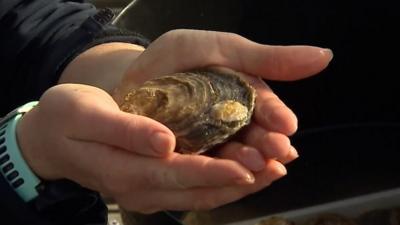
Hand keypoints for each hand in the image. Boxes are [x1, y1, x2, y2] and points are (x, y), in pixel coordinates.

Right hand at [16, 84, 263, 212]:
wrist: (49, 139)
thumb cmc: (65, 119)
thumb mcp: (87, 116)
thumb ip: (126, 131)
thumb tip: (165, 142)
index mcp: (125, 171)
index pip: (177, 175)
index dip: (214, 172)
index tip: (247, 167)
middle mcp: (140, 189)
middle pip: (196, 191)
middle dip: (238, 181)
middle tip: (275, 168)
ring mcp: (146, 192)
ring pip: (199, 195)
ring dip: (236, 185)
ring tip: (270, 171)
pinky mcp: (152, 186)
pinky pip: (192, 189)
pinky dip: (220, 181)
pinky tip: (242, 169)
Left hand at [113, 29, 332, 192]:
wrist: (131, 77)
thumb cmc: (177, 59)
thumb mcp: (221, 49)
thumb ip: (267, 58)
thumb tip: (324, 56)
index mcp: (243, 94)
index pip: (265, 107)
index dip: (276, 116)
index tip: (287, 126)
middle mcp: (232, 121)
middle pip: (254, 137)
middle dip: (266, 145)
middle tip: (277, 151)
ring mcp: (212, 141)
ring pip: (233, 156)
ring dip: (247, 163)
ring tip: (254, 165)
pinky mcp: (190, 158)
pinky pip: (207, 169)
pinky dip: (219, 174)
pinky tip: (227, 176)